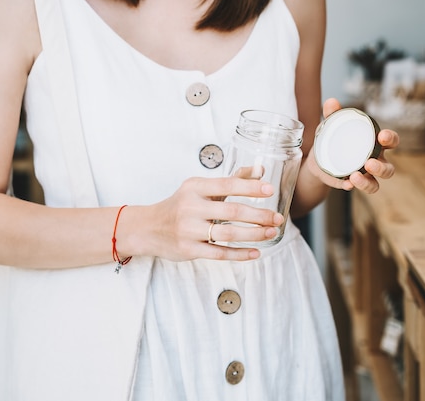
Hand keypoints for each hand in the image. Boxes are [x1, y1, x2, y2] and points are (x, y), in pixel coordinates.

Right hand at [130, 177, 283, 260]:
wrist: (147, 228)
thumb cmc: (180, 205)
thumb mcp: (200, 188)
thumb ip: (231, 180)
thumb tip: (260, 170)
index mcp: (194, 187)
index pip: (227, 185)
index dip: (250, 187)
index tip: (270, 190)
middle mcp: (190, 207)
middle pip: (232, 211)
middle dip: (259, 215)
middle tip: (278, 218)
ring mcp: (188, 230)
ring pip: (228, 233)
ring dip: (254, 234)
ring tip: (271, 233)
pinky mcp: (188, 249)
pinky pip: (219, 253)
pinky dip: (240, 253)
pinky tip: (255, 252)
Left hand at [307, 98, 398, 193]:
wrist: (317, 159)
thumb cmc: (332, 138)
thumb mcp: (332, 125)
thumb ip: (333, 114)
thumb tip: (331, 101)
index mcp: (375, 144)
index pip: (391, 142)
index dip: (391, 139)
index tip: (382, 136)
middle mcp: (374, 162)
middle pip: (388, 169)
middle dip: (382, 167)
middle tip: (369, 163)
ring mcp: (364, 176)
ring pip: (376, 184)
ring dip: (368, 182)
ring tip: (355, 176)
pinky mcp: (351, 185)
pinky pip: (355, 189)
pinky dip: (352, 187)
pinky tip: (345, 184)